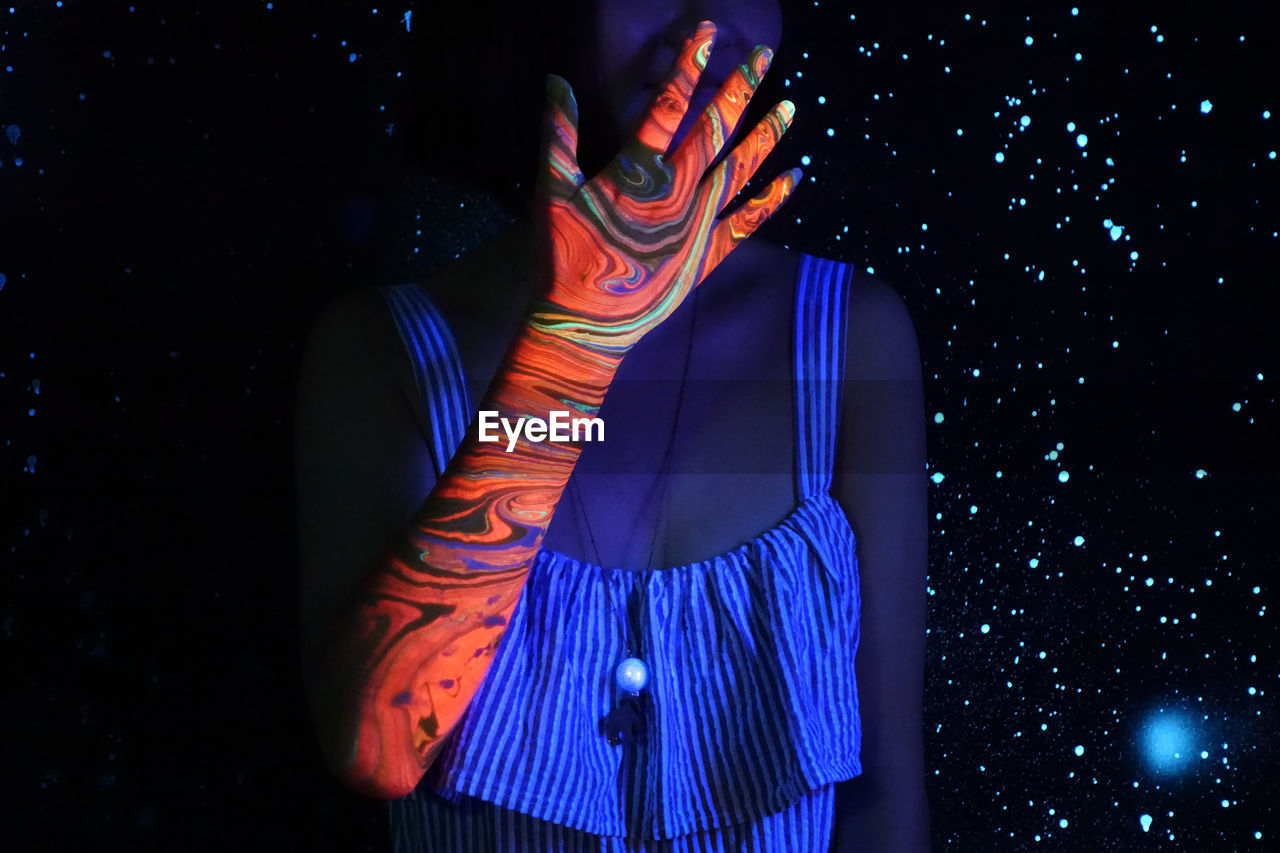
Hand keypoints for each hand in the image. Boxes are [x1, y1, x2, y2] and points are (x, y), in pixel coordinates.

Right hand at [530, 20, 800, 354]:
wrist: (586, 323)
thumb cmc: (564, 257)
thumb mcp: (549, 191)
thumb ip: (556, 134)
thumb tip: (556, 81)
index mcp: (639, 171)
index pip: (669, 106)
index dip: (688, 66)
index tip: (708, 34)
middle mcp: (677, 191)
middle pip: (716, 130)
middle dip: (741, 88)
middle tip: (764, 55)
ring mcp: (697, 223)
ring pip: (740, 170)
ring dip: (766, 136)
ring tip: (792, 106)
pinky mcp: (707, 255)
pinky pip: (748, 222)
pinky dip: (772, 199)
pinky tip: (796, 177)